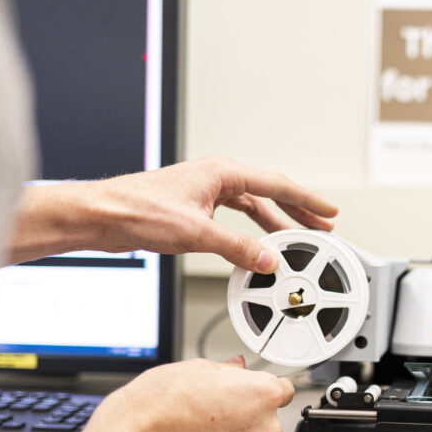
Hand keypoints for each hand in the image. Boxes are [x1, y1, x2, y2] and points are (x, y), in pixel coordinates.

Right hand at [0, 357, 294, 431]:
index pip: (284, 388)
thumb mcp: (199, 368)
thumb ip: (228, 370)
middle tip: (218, 401)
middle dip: (248, 408)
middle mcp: (263, 426)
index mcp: (263, 394)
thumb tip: (237, 369)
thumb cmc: (163, 402)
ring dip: (236, 429)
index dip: (264, 386)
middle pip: (268, 414)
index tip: (253, 387)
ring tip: (203, 420)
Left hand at [8, 155, 337, 271]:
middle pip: (270, 191)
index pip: (278, 184)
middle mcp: (216, 176)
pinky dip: (252, 228)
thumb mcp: (196, 233)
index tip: (328, 211)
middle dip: (298, 209)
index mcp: (222, 172)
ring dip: (276, 220)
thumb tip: (267, 259)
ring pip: (253, 204)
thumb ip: (237, 248)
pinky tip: (257, 242)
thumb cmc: (136, 210)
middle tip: (322, 223)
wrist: (102, 216)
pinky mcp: (196, 207)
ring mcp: (206, 191)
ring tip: (297, 235)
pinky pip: (236, 215)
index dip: (307, 200)